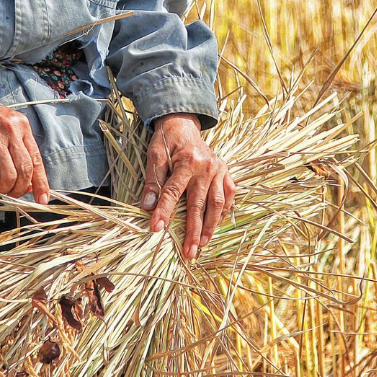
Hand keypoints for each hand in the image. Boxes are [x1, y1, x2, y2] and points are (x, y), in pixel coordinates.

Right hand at [0, 106, 49, 203]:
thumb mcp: (10, 130)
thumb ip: (21, 152)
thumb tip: (30, 184)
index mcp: (23, 128)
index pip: (36, 160)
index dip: (41, 183)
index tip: (42, 199)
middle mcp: (12, 133)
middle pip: (24, 170)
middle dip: (20, 189)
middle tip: (13, 194)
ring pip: (8, 176)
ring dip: (4, 189)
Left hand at [141, 113, 234, 259]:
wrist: (184, 124)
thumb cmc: (167, 140)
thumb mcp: (155, 155)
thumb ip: (152, 180)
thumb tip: (147, 206)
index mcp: (187, 161)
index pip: (173, 192)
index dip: (164, 211)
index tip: (156, 229)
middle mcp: (206, 166)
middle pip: (199, 204)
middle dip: (193, 230)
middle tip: (188, 252)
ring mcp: (219, 169)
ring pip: (217, 203)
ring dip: (211, 226)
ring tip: (203, 244)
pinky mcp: (225, 171)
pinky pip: (228, 195)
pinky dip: (224, 211)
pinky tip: (216, 225)